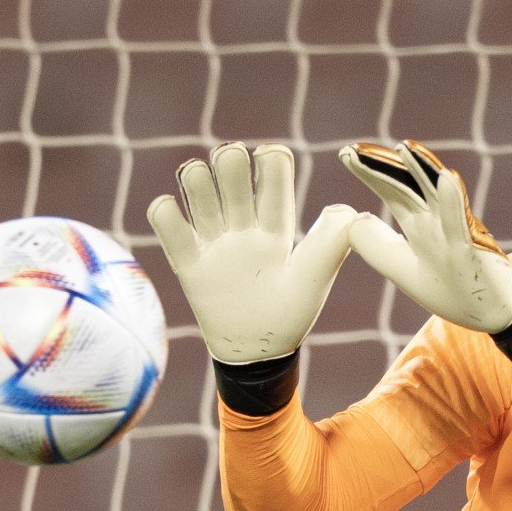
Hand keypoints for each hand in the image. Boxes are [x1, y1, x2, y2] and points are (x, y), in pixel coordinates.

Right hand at [147, 142, 360, 364]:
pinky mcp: (188, 263)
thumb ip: (329, 244)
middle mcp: (243, 225)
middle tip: (232, 163)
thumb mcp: (313, 280)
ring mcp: (214, 241)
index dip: (270, 158)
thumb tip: (347, 210)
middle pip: (230, 171)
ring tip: (200, 186)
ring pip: (196, 187)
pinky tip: (171, 212)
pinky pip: (167, 226)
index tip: (268, 155)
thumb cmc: (290, 315)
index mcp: (276, 224)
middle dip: (229, 160)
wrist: (256, 355)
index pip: (272, 176)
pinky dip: (164, 211)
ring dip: (196, 178)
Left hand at [340, 140, 511, 333]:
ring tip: (404, 147)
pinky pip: (460, 224)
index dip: (369, 172)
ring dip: (422, 169)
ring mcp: (454, 231)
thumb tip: (353, 221)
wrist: (489, 311)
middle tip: (354, 149)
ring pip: (436, 194)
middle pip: (407, 185)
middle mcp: (436, 220)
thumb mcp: (404, 268)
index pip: (390, 190)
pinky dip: (453, 201)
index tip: (345, 154)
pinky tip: (447, 178)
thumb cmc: (449, 288)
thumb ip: (378, 247)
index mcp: (418, 224)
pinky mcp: (469, 250)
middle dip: (382, 166)